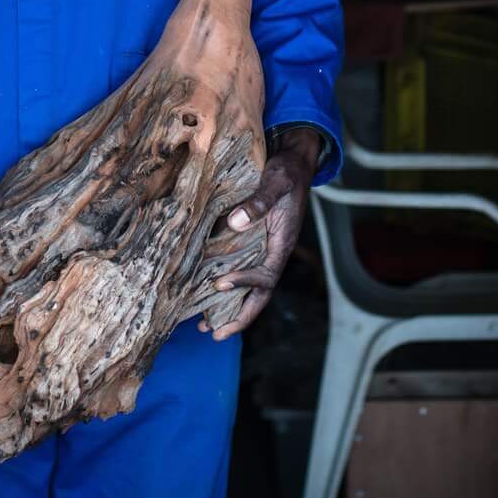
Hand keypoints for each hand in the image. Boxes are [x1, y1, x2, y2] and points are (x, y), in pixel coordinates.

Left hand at [199, 126, 321, 340]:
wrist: (293, 164)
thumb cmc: (286, 173)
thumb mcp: (276, 182)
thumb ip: (259, 201)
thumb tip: (235, 222)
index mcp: (281, 243)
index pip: (266, 275)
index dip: (244, 282)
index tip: (220, 284)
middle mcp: (273, 253)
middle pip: (260, 295)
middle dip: (239, 317)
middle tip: (214, 334)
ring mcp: (264, 251)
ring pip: (249, 289)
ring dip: (229, 309)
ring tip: (204, 326)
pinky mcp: (253, 244)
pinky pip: (241, 272)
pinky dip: (226, 288)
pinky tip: (205, 294)